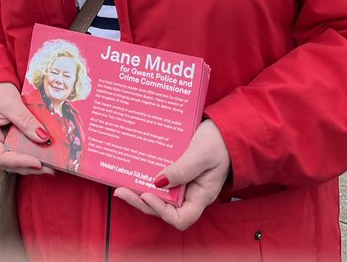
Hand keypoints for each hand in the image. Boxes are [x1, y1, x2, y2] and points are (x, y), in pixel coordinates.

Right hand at [0, 82, 52, 176]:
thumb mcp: (10, 102)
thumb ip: (25, 120)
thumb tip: (43, 137)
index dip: (19, 162)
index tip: (37, 162)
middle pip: (8, 162)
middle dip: (29, 167)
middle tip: (50, 168)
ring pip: (14, 160)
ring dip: (31, 164)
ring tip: (50, 166)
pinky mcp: (7, 139)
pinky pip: (18, 150)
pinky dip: (30, 154)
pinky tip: (44, 155)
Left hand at [115, 119, 230, 229]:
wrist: (225, 128)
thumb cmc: (219, 142)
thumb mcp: (202, 154)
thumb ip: (182, 169)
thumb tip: (158, 183)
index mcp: (201, 195)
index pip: (181, 217)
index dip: (162, 211)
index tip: (147, 194)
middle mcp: (190, 194)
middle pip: (164, 208)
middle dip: (142, 201)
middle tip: (120, 191)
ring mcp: (183, 184)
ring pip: (159, 195)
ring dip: (140, 191)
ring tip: (121, 184)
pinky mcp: (177, 172)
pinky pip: (160, 180)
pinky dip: (146, 178)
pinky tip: (133, 171)